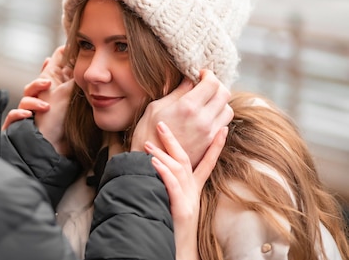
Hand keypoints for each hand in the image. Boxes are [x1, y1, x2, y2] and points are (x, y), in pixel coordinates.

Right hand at [2, 46, 73, 155]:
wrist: (47, 157)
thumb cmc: (58, 135)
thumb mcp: (67, 109)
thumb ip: (71, 92)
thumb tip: (82, 77)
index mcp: (47, 99)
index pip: (44, 81)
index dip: (45, 70)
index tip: (49, 60)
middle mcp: (35, 106)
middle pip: (31, 88)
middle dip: (38, 84)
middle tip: (47, 84)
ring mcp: (24, 116)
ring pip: (23, 101)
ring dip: (33, 102)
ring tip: (44, 107)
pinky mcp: (15, 128)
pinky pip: (12, 117)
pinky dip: (19, 115)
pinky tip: (28, 116)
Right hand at [130, 69, 231, 167]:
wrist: (149, 166)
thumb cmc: (146, 134)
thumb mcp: (156, 107)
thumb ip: (177, 92)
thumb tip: (190, 80)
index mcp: (188, 107)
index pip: (212, 83)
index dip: (208, 75)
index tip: (200, 74)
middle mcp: (203, 120)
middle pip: (224, 94)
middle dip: (216, 85)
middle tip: (204, 85)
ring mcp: (209, 134)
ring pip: (228, 110)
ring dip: (220, 102)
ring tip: (206, 102)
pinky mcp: (210, 145)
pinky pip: (224, 126)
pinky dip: (219, 117)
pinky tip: (208, 117)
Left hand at [146, 122, 227, 259]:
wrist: (178, 250)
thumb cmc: (173, 225)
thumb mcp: (175, 201)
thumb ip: (171, 184)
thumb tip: (156, 166)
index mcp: (193, 189)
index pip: (207, 163)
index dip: (216, 146)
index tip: (223, 129)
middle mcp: (193, 192)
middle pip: (187, 160)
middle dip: (174, 140)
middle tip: (160, 124)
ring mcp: (188, 201)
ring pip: (179, 170)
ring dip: (163, 154)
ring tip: (148, 144)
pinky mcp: (181, 210)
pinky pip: (173, 187)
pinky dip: (164, 172)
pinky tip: (154, 163)